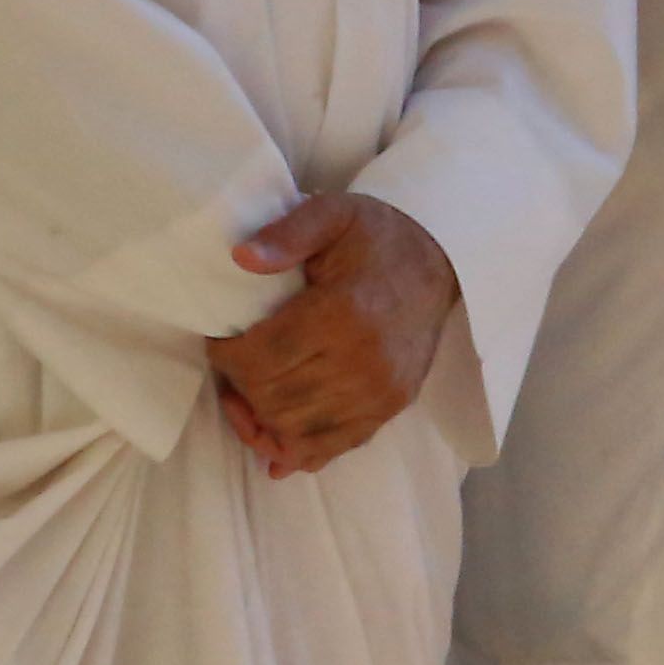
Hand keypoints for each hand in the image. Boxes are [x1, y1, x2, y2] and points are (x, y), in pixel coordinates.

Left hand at [208, 193, 458, 476]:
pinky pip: (333, 446)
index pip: (261, 359)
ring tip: (249, 395)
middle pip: (273, 398)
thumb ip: (287, 232)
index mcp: (344, 312)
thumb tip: (242, 257)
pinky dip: (297, 451)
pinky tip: (275, 443)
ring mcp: (381, 391)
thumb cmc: (378, 238)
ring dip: (260, 420)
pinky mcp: (391, 407)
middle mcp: (365, 361)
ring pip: (295, 430)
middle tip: (233, 366)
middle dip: (238, 387)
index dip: (225, 356)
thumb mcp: (333, 213)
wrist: (443, 260)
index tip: (220, 339)